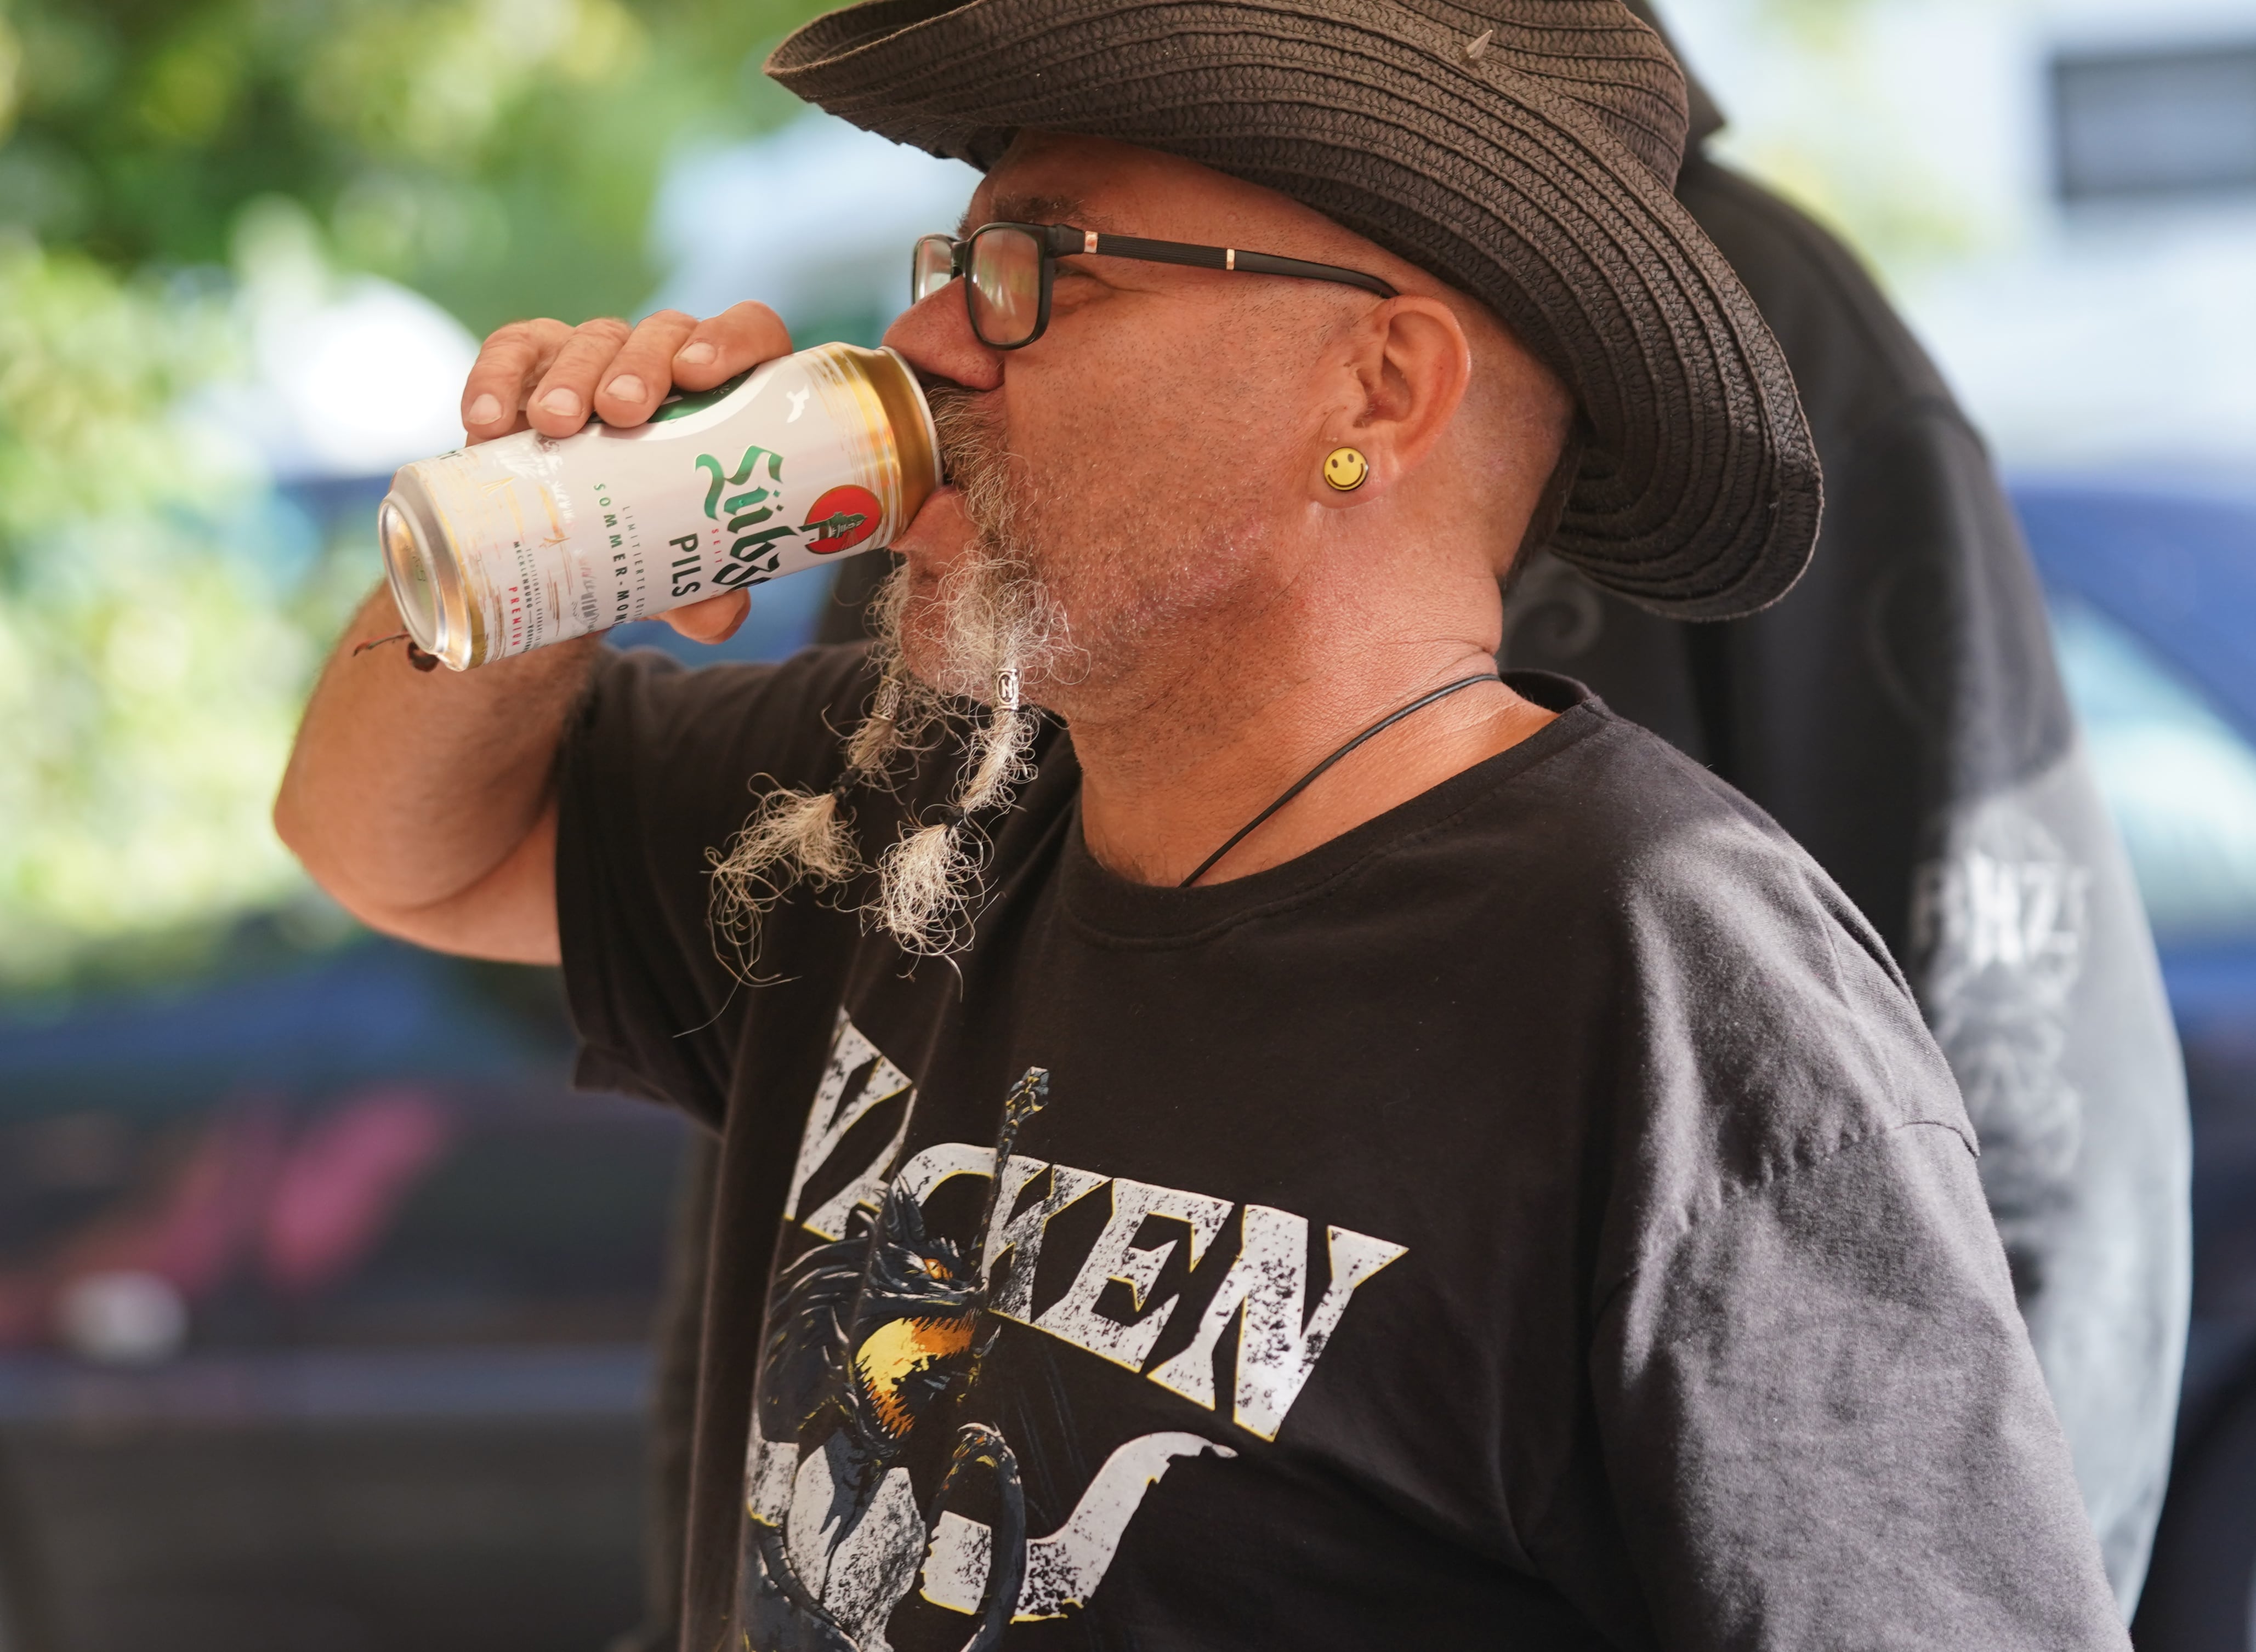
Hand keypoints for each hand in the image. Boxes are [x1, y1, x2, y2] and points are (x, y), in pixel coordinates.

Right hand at [457, 301, 791, 643]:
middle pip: (664, 334)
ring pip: (593, 340)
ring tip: (554, 425)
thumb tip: (720, 617)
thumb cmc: (650, 539)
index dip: (731, 339)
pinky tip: (486, 422)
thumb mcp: (679, 570)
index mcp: (727, 391)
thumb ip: (707, 593)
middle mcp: (666, 360)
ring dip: (572, 376)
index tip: (700, 375)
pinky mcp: (533, 364)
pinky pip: (514, 352)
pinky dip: (497, 379)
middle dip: (641, 366)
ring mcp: (598, 356)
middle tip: (622, 412)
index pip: (748, 334)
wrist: (572, 544)